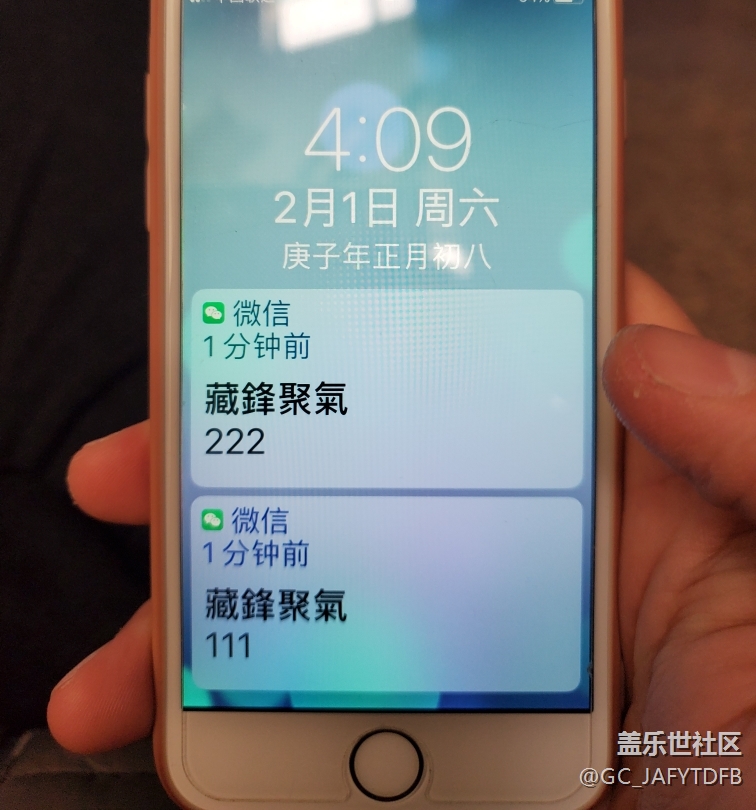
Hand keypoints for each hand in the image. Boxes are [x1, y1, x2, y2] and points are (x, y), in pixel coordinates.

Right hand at [47, 264, 755, 809]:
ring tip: (120, 655)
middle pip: (366, 463)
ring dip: (211, 611)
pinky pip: (332, 700)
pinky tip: (174, 728)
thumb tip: (635, 348)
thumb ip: (749, 442)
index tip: (291, 266)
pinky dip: (245, 715)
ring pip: (325, 588)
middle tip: (134, 464)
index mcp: (621, 485)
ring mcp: (484, 644)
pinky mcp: (453, 732)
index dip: (401, 293)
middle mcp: (537, 548)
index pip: (499, 348)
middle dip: (240, 453)